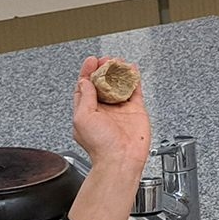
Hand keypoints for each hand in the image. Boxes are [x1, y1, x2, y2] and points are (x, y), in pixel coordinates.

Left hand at [71, 56, 150, 173]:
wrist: (121, 159)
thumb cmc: (100, 146)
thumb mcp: (82, 118)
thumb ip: (85, 97)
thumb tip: (85, 82)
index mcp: (87, 111)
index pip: (85, 86)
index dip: (87, 72)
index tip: (91, 61)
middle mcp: (103, 109)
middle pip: (103, 83)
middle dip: (104, 69)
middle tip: (106, 60)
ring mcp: (120, 110)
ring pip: (119, 85)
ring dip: (118, 72)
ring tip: (119, 61)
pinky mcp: (135, 111)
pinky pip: (135, 91)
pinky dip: (134, 80)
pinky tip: (133, 70)